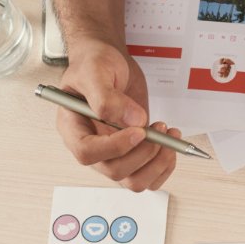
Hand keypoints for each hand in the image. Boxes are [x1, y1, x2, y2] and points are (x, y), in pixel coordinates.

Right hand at [56, 36, 181, 191]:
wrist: (110, 62)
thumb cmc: (95, 63)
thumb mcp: (96, 71)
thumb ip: (107, 97)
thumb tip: (134, 120)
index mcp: (73, 128)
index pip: (87, 153)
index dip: (115, 147)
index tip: (139, 131)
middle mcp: (92, 146)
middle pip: (115, 171)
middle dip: (143, 153)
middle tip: (159, 128)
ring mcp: (114, 153)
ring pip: (135, 180)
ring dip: (158, 162)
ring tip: (169, 135)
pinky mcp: (133, 154)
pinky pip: (150, 177)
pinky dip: (165, 165)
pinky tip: (171, 143)